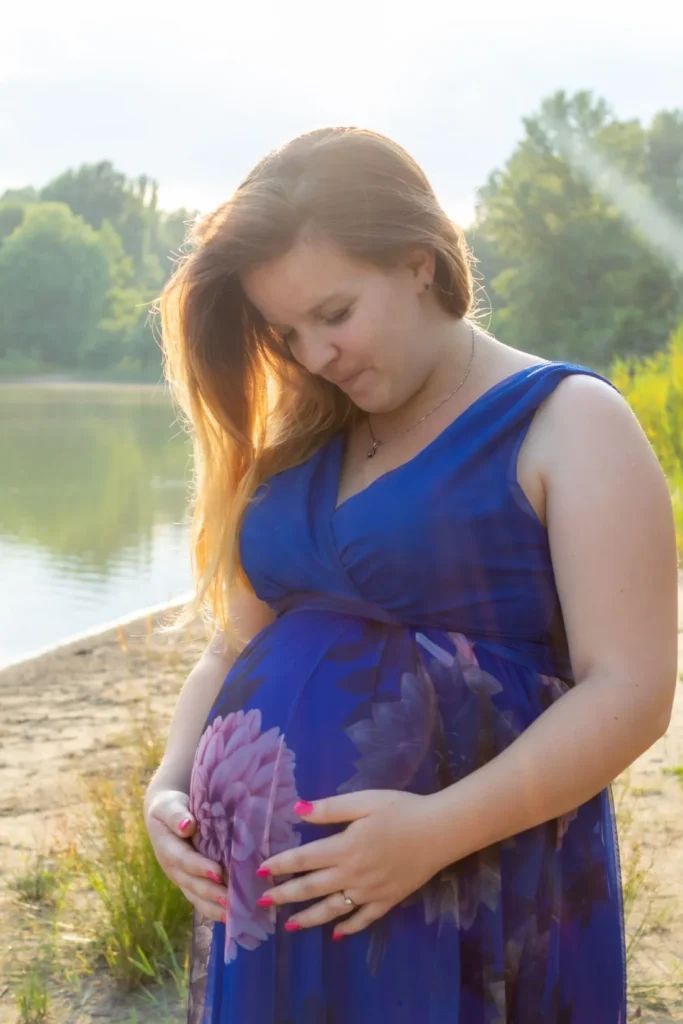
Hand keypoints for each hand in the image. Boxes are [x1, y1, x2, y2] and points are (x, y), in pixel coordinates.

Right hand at [144, 787, 228, 923]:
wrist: (165, 815)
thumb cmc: (170, 807)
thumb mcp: (168, 806)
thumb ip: (175, 815)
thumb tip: (187, 826)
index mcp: (167, 847)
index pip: (183, 859)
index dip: (199, 867)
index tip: (217, 872)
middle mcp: (173, 868)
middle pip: (191, 883)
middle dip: (210, 893)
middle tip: (230, 900)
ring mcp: (181, 878)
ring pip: (195, 897)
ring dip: (213, 907)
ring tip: (233, 916)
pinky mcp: (189, 883)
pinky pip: (199, 900)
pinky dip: (213, 909)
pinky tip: (231, 917)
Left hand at [256, 790, 443, 938]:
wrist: (440, 831)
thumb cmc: (401, 809)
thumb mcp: (364, 801)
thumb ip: (330, 809)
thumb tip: (297, 809)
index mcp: (345, 847)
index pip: (304, 859)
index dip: (280, 864)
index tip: (260, 871)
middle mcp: (352, 874)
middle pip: (312, 887)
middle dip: (285, 895)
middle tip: (262, 902)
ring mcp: (369, 892)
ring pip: (332, 909)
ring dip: (308, 918)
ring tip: (289, 926)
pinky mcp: (387, 901)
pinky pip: (363, 919)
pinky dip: (348, 927)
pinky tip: (336, 934)